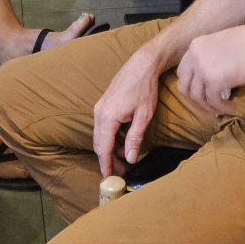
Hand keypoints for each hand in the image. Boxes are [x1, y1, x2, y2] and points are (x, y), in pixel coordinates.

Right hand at [93, 47, 166, 177]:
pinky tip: (123, 141)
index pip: (103, 148)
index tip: (109, 179)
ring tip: (124, 158)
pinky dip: (111, 137)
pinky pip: (103, 126)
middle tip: (121, 172)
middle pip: (99, 144)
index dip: (106, 165)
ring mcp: (99, 107)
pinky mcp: (103, 104)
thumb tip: (128, 158)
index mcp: (108, 117)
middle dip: (108, 160)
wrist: (142, 64)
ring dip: (110, 148)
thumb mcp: (144, 116)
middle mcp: (99, 113)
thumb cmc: (145, 88)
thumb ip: (134, 138)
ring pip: (100, 135)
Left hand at [175, 23, 244, 117]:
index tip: (204, 95)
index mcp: (196, 45)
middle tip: (210, 107)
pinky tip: (233, 107)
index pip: (182, 72)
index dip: (191, 87)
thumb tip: (209, 79)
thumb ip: (211, 59)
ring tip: (224, 109)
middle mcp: (195, 56)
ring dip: (210, 108)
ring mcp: (203, 68)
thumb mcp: (224, 45)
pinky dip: (222, 109)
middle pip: (184, 87)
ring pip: (197, 98)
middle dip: (195, 101)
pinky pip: (213, 102)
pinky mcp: (215, 81)